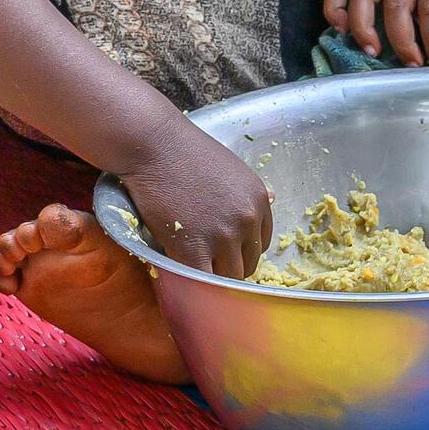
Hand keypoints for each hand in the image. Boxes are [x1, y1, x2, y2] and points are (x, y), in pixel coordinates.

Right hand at [117, 120, 273, 277]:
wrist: (155, 145)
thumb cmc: (186, 152)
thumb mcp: (231, 168)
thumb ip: (247, 194)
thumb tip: (273, 199)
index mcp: (259, 199)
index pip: (261, 243)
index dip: (242, 250)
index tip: (225, 251)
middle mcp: (247, 219)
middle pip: (247, 264)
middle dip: (227, 265)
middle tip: (205, 259)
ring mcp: (223, 236)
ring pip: (227, 278)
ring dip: (210, 276)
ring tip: (191, 265)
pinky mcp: (194, 249)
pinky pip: (203, 283)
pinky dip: (194, 284)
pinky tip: (183, 275)